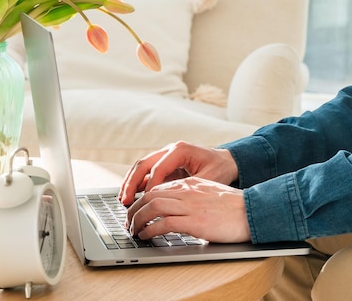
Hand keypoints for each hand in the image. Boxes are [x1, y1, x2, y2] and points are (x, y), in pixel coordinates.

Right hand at [118, 141, 238, 205]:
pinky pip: (146, 173)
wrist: (228, 161)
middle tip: (125, 201)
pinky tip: (131, 197)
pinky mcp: (164, 164)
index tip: (146, 202)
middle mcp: (169, 150)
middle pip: (143, 164)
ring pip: (141, 167)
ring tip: (123, 200)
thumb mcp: (209, 179)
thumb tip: (170, 201)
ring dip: (130, 183)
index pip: (158, 168)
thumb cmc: (220, 169)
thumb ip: (189, 187)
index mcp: (179, 150)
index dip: (150, 186)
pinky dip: (137, 184)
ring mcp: (164, 156)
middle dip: (131, 183)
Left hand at [126, 177, 250, 242]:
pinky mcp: (194, 222)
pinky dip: (150, 229)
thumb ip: (192, 196)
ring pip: (152, 206)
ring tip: (133, 229)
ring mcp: (189, 206)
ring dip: (138, 219)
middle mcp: (186, 191)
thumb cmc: (235, 206)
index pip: (157, 188)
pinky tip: (146, 235)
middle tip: (128, 221)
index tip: (135, 210)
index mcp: (189, 183)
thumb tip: (178, 208)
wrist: (253, 211)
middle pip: (150, 195)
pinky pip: (164, 223)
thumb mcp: (209, 193)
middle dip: (134, 209)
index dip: (142, 199)